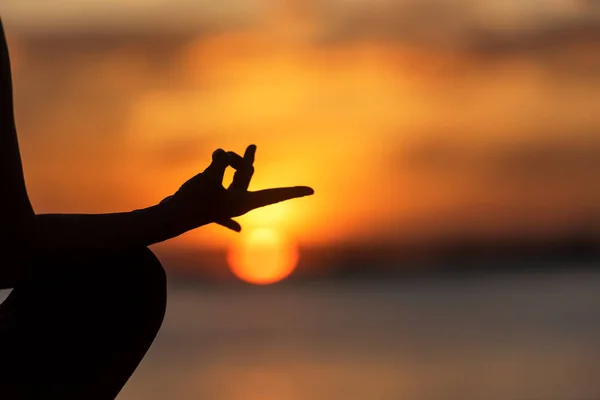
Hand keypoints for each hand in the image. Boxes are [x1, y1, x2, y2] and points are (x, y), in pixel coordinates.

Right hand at [160, 145, 313, 232]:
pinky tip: (231, 197)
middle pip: (246, 176)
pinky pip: (216, 182)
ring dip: (228, 163)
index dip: (293, 192)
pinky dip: (218, 182)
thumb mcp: (209, 177)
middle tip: (252, 146)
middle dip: (247, 161)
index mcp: (243, 203)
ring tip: (218, 154)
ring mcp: (223, 201)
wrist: (170, 219)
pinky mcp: (210, 198)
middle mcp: (237, 202)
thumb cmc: (192, 202)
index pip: (275, 195)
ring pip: (233, 177)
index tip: (312, 191)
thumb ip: (221, 163)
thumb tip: (224, 154)